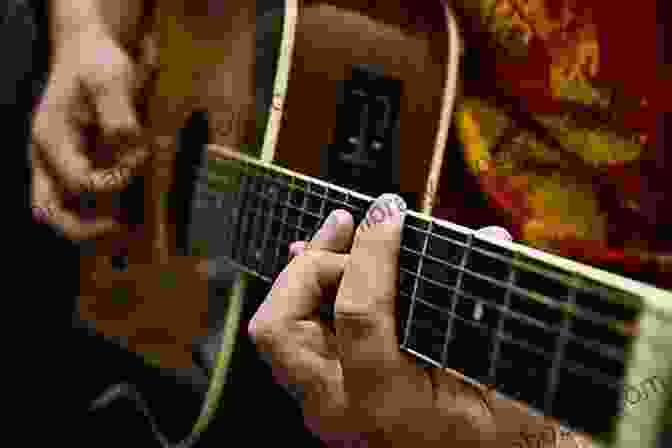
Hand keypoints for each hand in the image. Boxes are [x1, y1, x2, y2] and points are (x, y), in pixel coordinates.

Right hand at [31, 28, 154, 240]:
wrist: (90, 55)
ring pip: (59, 212)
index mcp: (52, 138)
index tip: (140, 164)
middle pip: (48, 210)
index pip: (78, 182)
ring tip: (123, 234)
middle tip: (119, 231)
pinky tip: (130, 212)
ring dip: (88, 228)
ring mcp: (58, 165)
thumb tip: (126, 145)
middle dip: (83, 229)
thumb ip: (118, 112)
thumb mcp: (111, 78)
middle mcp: (47, 157)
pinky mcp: (74, 168)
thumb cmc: (99, 64)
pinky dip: (99, 212)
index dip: (112, 183)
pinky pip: (78, 203)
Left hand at [249, 194, 567, 446]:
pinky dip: (307, 291)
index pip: (359, 316)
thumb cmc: (501, 438)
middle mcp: (338, 410)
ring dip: (303, 272)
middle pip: (281, 325)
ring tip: (341, 231)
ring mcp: (323, 405)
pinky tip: (333, 262)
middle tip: (350, 227)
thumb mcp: (503, 381)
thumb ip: (488, 311)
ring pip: (277, 328)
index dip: (373, 254)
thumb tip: (490, 237)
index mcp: (388, 407)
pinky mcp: (322, 395)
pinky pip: (294, 336)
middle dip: (312, 265)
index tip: (391, 214)